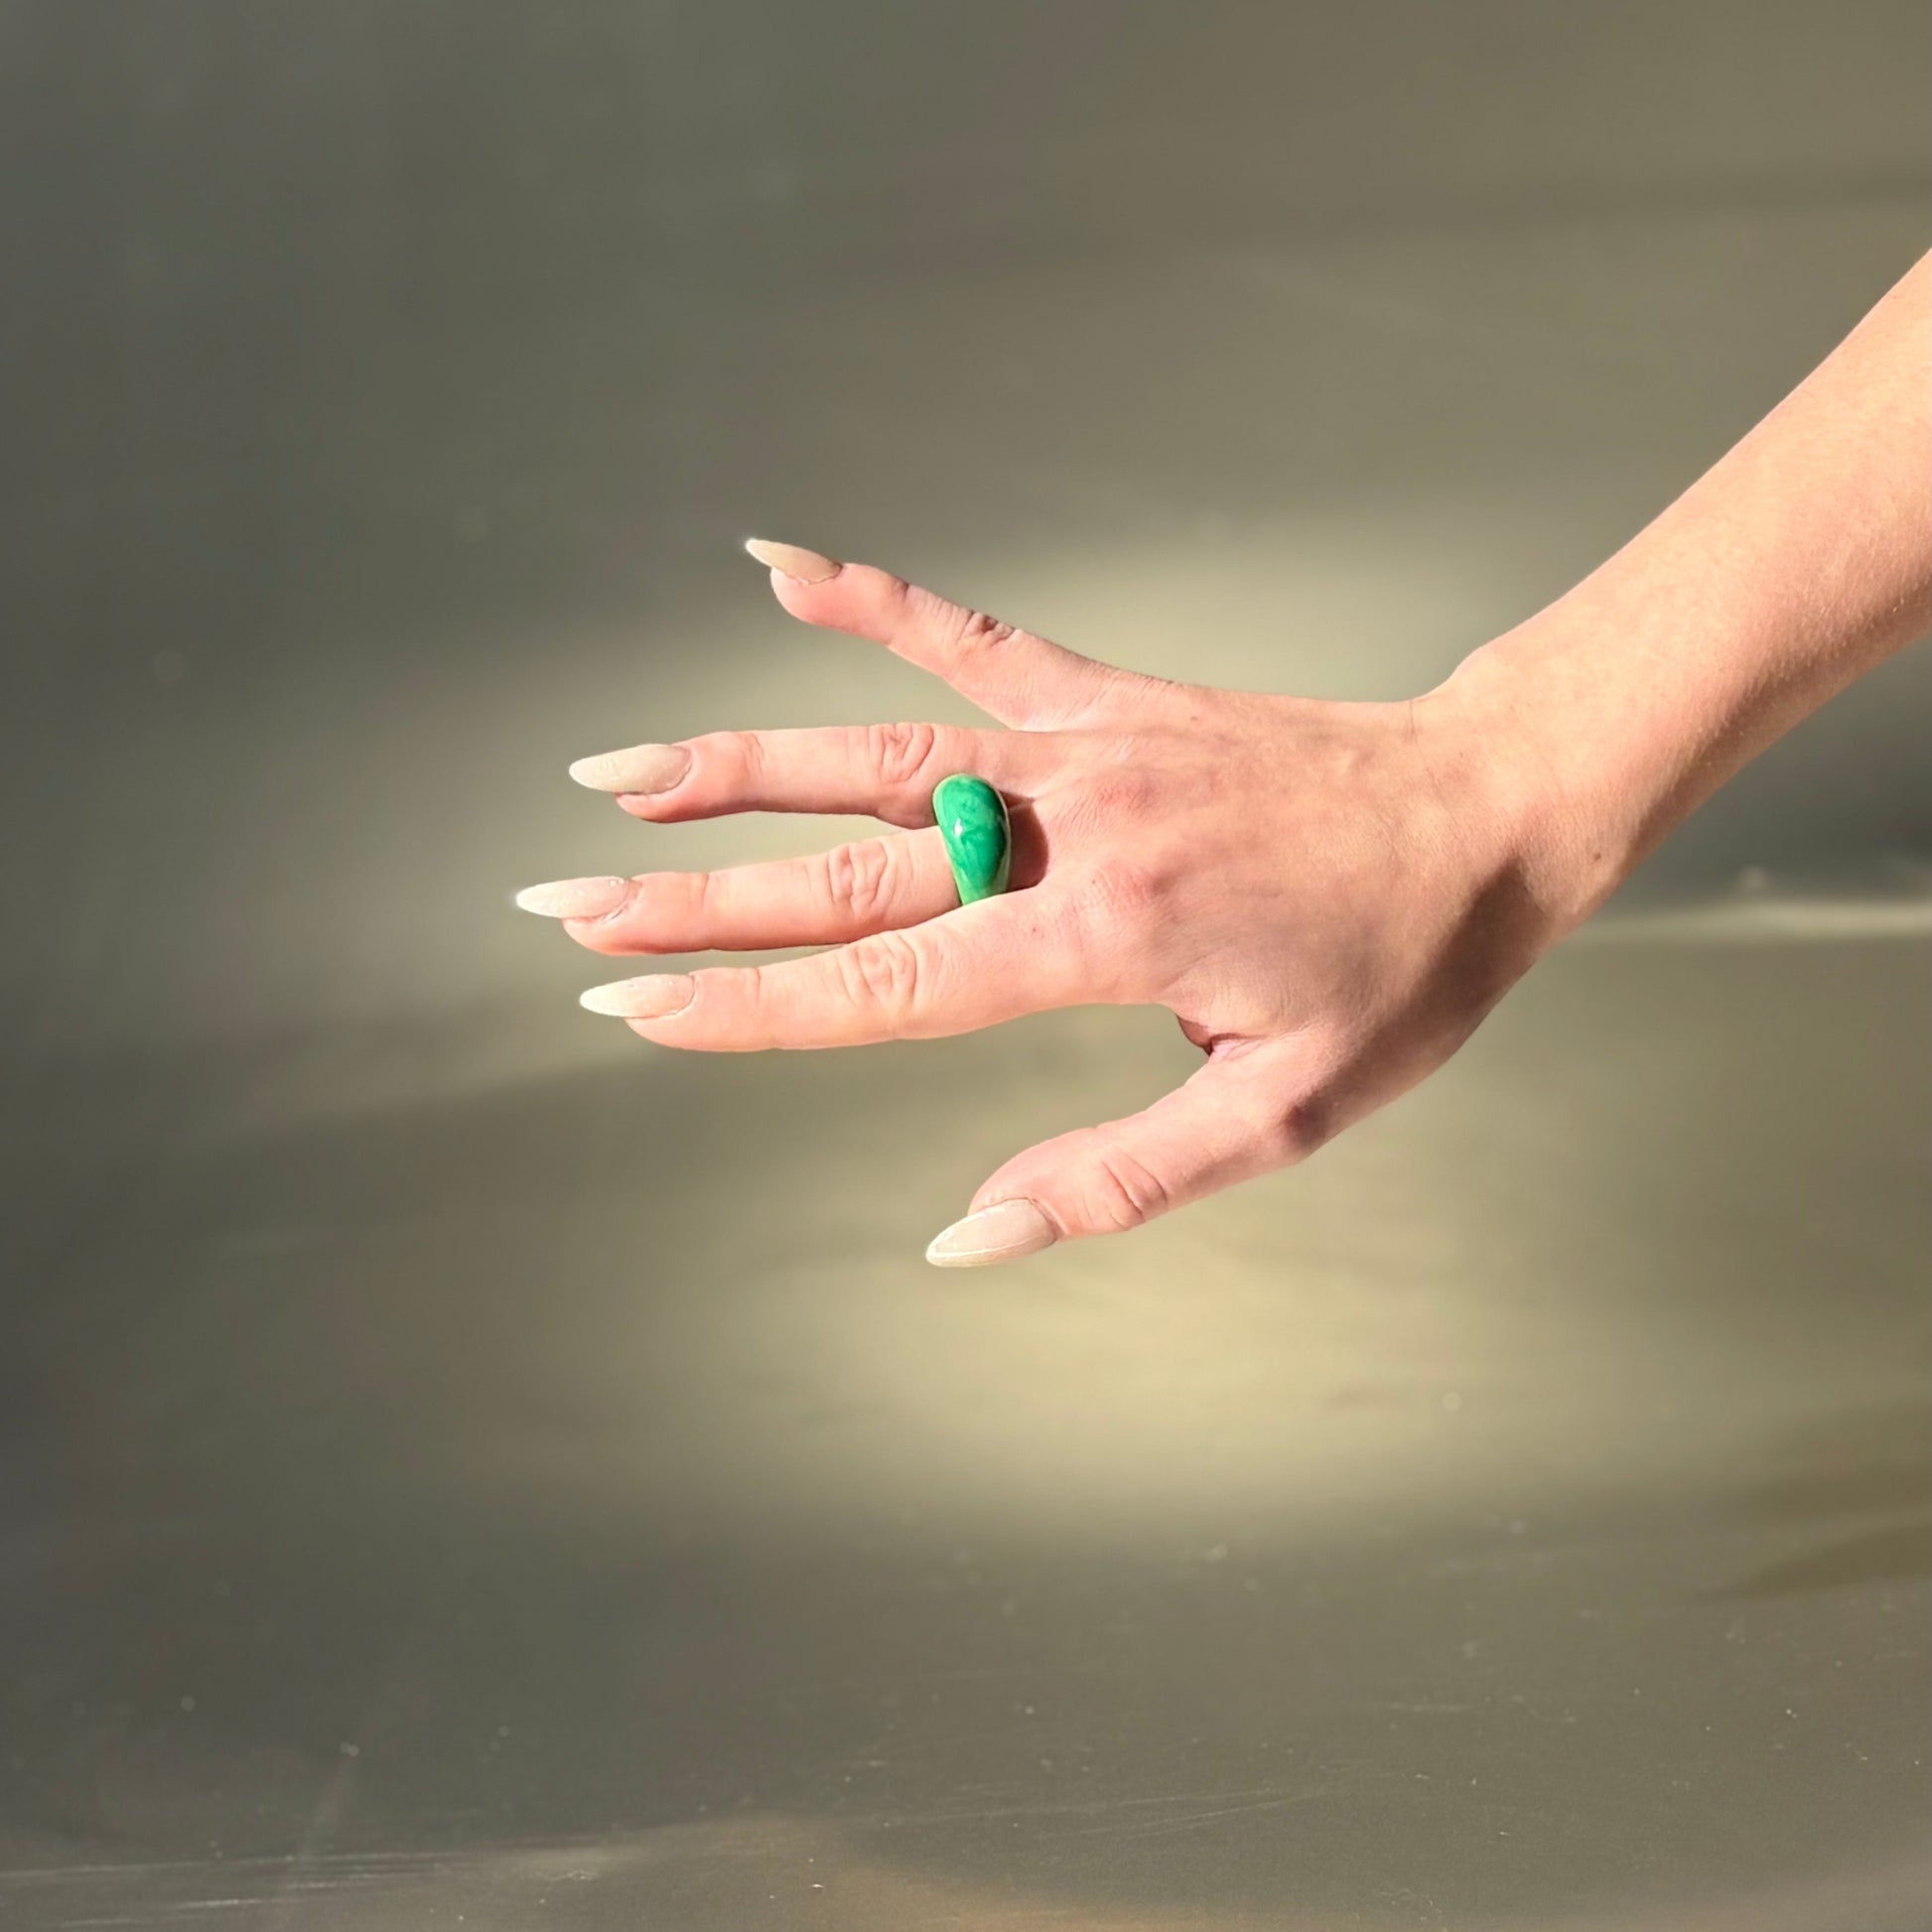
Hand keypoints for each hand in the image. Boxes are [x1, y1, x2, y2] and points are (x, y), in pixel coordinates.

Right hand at [520, 541, 1582, 1266]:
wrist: (1492, 808)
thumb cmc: (1402, 971)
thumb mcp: (1282, 1114)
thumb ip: (1117, 1178)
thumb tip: (963, 1237)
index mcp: (1104, 936)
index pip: (884, 980)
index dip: (746, 1006)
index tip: (629, 1012)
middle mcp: (1071, 825)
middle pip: (844, 864)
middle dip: (690, 896)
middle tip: (560, 905)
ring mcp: (1079, 742)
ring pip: (873, 747)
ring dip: (734, 760)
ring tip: (614, 774)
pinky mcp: (1103, 692)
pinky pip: (965, 635)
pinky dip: (868, 597)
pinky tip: (774, 563)